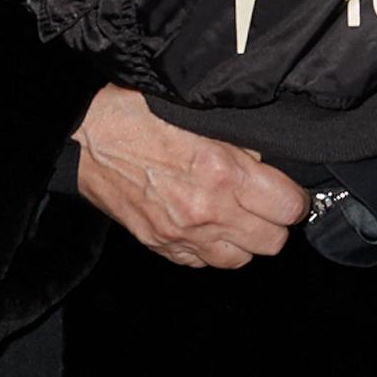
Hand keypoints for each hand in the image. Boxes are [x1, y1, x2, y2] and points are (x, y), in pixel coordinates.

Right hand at [72, 84, 307, 267]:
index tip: (286, 188)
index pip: (288, 207)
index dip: (293, 197)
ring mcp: (181, 234)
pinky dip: (210, 247)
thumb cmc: (135, 114)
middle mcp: (206, 210)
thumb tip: (265, 162)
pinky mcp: (160, 246)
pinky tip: (204, 223)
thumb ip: (236, 140)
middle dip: (274, 220)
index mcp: (221, 172)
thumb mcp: (195, 113)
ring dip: (244, 239)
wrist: (82, 138)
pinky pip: (202, 263)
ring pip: (240, 260)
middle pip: (272, 241)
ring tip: (235, 213)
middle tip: (263, 200)